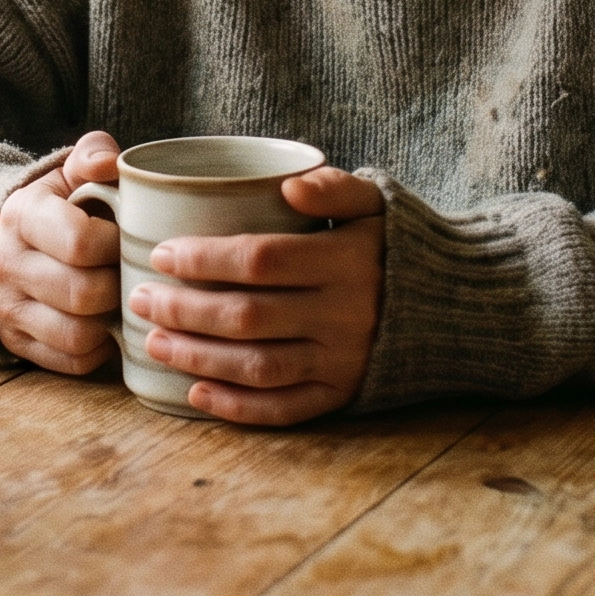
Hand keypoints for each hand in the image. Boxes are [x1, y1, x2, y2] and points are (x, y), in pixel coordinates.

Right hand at [0, 131, 122, 373]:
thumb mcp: (73, 172)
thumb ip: (93, 155)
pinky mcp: (16, 341)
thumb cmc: (64, 205)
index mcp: (21, 214)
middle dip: (119, 285)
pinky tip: (107, 323)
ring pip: (79, 334)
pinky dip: (100, 348)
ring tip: (121, 297)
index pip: (80, 242)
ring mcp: (6, 307)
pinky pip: (72, 361)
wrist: (17, 240)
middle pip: (83, 294)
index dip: (117, 245)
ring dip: (112, 320)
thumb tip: (109, 164)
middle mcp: (4, 262)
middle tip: (134, 273)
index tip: (128, 238)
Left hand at [134, 168, 384, 425]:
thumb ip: (335, 186)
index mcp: (347, 260)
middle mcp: (345, 314)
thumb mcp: (377, 202)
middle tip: (140, 299)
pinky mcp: (344, 394)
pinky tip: (195, 393)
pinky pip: (285, 409)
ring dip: (198, 357)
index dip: (205, 259)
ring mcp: (344, 360)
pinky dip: (237, 407)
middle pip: (248, 317)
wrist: (454, 304)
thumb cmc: (394, 245)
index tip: (162, 254)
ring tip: (154, 342)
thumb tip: (289, 187)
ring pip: (259, 366)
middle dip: (185, 309)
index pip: (261, 260)